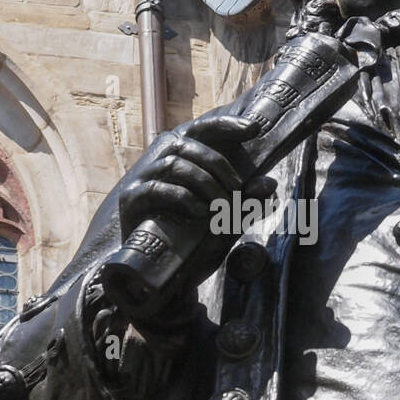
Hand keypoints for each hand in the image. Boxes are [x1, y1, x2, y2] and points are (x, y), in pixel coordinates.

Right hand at [117, 111, 271, 284]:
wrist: (157, 274)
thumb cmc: (192, 241)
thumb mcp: (227, 222)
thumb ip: (246, 203)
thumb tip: (269, 184)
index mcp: (183, 156)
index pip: (203, 129)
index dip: (227, 125)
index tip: (255, 129)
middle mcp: (159, 160)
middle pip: (190, 144)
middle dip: (219, 166)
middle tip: (237, 191)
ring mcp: (142, 178)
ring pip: (175, 163)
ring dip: (204, 182)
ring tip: (221, 205)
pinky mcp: (131, 199)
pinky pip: (156, 188)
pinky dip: (183, 198)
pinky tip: (200, 213)